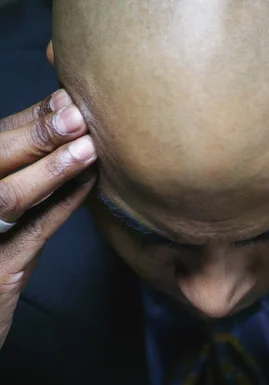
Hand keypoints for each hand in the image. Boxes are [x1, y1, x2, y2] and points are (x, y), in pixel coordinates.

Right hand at [0, 89, 96, 348]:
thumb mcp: (0, 218)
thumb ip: (13, 175)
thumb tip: (56, 135)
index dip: (28, 119)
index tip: (63, 97)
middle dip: (38, 133)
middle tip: (77, 111)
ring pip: (11, 195)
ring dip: (51, 167)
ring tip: (87, 145)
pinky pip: (34, 231)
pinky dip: (63, 204)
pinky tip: (88, 184)